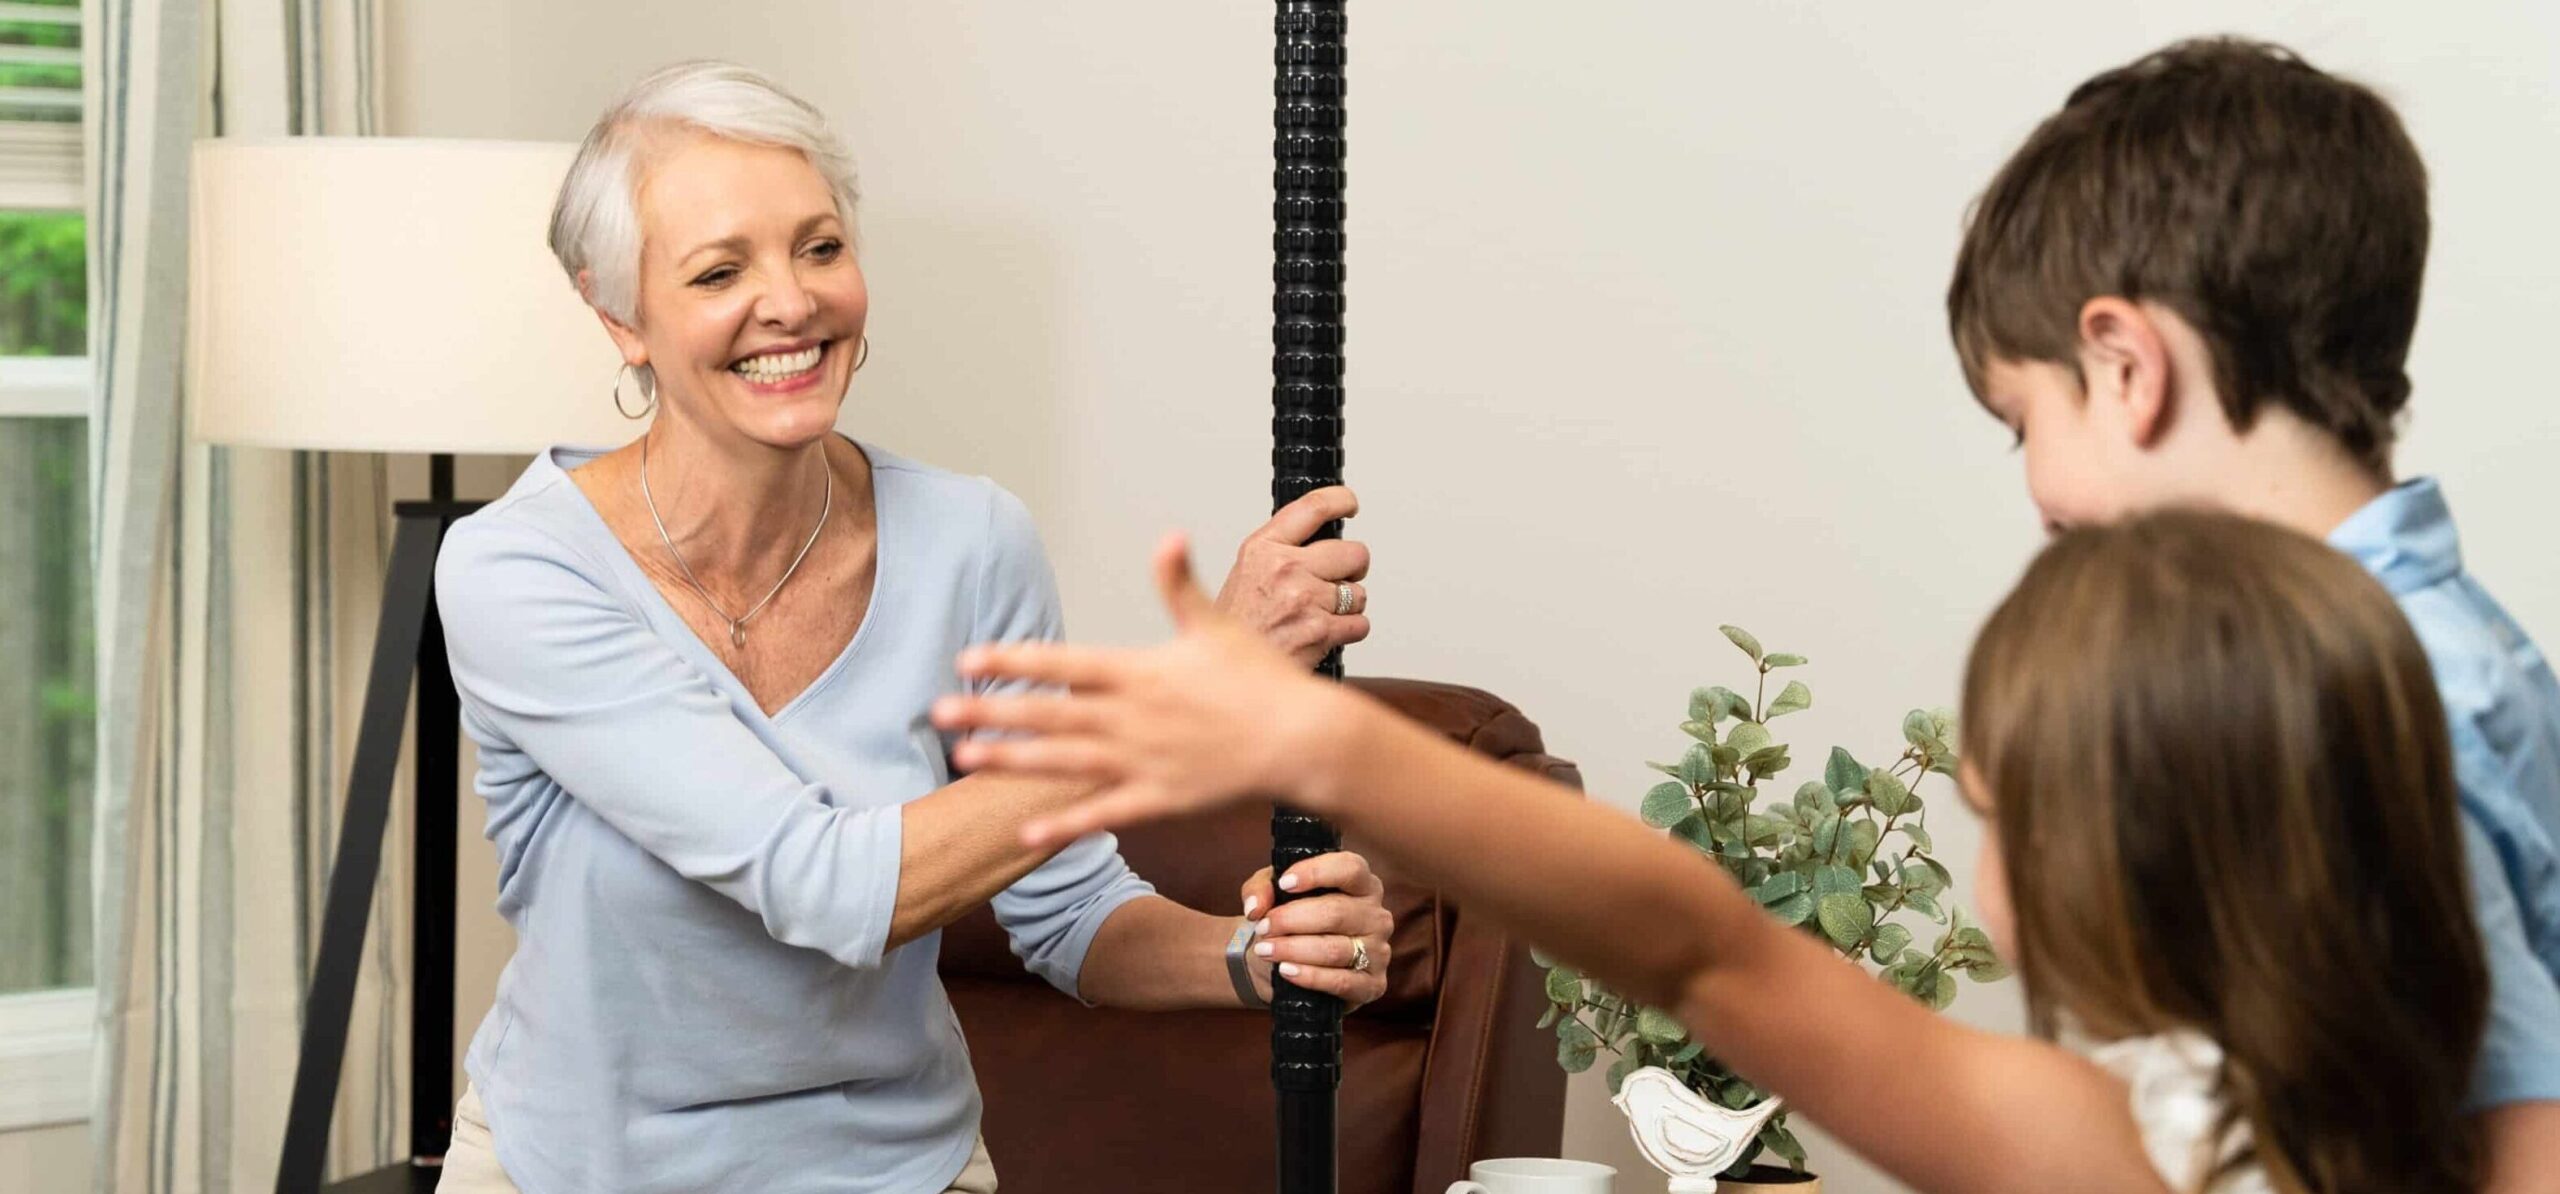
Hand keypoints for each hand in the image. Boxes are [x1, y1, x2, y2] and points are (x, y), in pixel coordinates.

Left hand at [934, 534, 1359, 845]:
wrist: (1301, 738)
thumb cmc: (1262, 679)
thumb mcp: (1217, 625)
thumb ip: (1180, 584)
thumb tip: (1167, 535)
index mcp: (1141, 670)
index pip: (1064, 663)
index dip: (1013, 660)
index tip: (969, 659)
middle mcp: (1133, 717)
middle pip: (1049, 714)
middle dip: (991, 713)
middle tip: (938, 713)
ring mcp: (1143, 761)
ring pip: (1063, 762)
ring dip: (1012, 761)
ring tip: (964, 760)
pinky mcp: (1159, 799)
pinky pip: (1101, 813)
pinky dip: (1063, 823)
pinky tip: (1023, 831)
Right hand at [1215, 485, 1370, 665]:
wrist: (1224, 674)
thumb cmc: (1236, 627)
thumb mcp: (1244, 573)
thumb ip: (1278, 552)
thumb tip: (1318, 540)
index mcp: (1263, 548)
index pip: (1312, 508)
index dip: (1340, 500)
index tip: (1349, 503)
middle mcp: (1284, 568)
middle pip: (1354, 553)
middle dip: (1353, 568)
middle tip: (1337, 579)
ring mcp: (1304, 598)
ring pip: (1359, 593)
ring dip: (1347, 606)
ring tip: (1319, 614)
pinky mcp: (1320, 630)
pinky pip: (1359, 623)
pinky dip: (1349, 631)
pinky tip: (1324, 634)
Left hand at [1240, 852, 1392, 1009]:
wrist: (1287, 965)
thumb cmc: (1289, 920)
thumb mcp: (1271, 893)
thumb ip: (1261, 889)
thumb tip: (1255, 907)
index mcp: (1362, 884)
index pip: (1350, 869)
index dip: (1317, 873)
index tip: (1284, 883)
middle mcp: (1376, 916)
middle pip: (1336, 913)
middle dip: (1291, 920)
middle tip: (1263, 927)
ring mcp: (1378, 952)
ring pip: (1334, 949)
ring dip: (1293, 949)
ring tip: (1265, 950)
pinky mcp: (1372, 985)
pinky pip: (1341, 981)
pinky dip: (1309, 977)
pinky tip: (1286, 971)